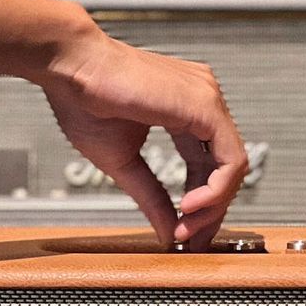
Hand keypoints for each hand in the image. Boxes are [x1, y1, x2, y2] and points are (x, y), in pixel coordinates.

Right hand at [40, 23, 248, 249]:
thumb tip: (168, 233)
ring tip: (186, 227)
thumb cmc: (84, 100)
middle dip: (210, 212)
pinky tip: (189, 206)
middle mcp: (203, 101)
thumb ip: (151, 197)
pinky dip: (215, 191)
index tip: (183, 233)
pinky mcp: (206, 105)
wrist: (70, 67)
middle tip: (189, 239)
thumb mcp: (124, 163)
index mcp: (186, 110)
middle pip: (225, 168)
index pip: (209, 166)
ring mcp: (208, 99)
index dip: (201, 204)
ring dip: (213, 206)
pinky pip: (230, 159)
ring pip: (234, 166)